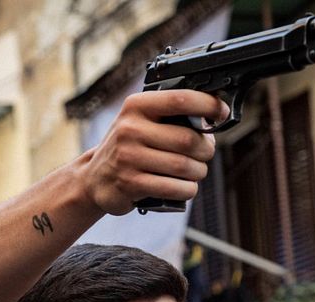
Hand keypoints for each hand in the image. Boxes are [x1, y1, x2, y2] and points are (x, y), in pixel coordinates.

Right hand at [81, 90, 227, 215]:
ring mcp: (129, 157)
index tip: (221, 112)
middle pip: (188, 139)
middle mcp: (130, 129)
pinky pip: (175, 187)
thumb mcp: (140, 121)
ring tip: (195, 171)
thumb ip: (170, 114)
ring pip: (184, 166)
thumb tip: (213, 114)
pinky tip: (184, 186)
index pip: (180, 99)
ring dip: (198, 171)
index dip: (208, 105)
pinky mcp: (131, 184)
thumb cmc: (127, 147)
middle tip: (205, 152)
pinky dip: (187, 189)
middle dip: (206, 149)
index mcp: (136, 107)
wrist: (93, 179)